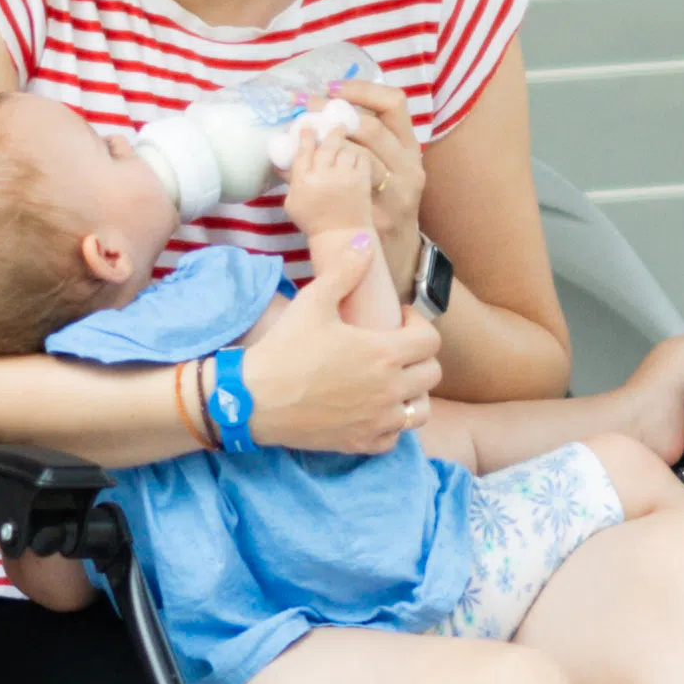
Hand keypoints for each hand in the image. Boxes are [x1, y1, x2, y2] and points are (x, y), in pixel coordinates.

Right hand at [247, 281, 448, 456]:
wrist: (251, 399)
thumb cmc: (283, 348)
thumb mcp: (313, 301)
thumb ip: (344, 269)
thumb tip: (365, 240)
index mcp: (384, 353)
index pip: (431, 340)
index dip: (418, 326)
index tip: (396, 322)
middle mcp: (389, 389)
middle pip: (432, 374)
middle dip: (419, 358)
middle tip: (394, 350)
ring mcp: (377, 420)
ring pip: (420, 411)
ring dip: (412, 394)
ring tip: (390, 383)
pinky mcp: (361, 443)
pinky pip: (395, 438)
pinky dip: (391, 425)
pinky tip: (372, 410)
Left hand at [273, 78, 423, 255]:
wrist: (400, 256)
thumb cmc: (387, 204)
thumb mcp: (390, 168)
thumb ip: (366, 142)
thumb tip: (315, 111)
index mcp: (411, 150)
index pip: (394, 104)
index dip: (362, 90)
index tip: (333, 88)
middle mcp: (408, 169)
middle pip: (370, 129)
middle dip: (332, 114)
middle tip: (306, 108)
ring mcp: (393, 195)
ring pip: (355, 157)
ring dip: (321, 143)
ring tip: (297, 134)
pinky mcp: (374, 217)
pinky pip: (337, 188)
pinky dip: (308, 173)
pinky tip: (290, 166)